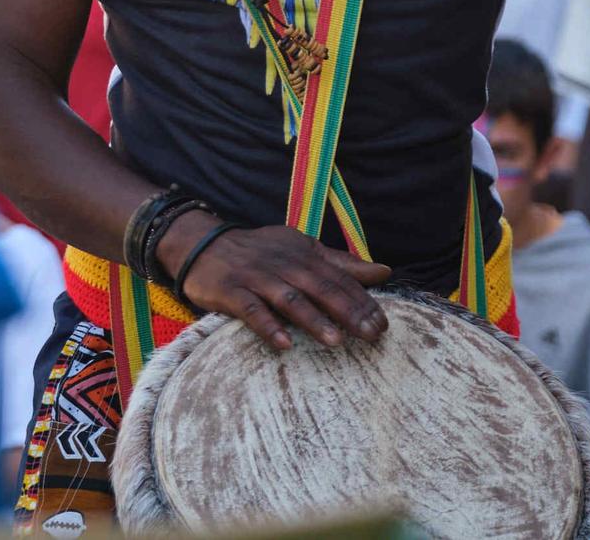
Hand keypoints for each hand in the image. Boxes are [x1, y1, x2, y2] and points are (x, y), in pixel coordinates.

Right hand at [159, 217, 391, 350]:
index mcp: (303, 254)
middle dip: (348, 312)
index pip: (338, 278)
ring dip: (313, 320)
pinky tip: (284, 344)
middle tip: (371, 335)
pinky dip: (268, 326)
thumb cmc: (260, 252)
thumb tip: (385, 271)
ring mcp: (257, 278)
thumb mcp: (302, 250)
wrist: (204, 245)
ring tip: (336, 342)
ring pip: (290, 299)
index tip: (383, 324)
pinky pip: (252, 310)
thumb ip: (341, 263)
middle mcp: (283, 264)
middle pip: (320, 288)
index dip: (362, 300)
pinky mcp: (232, 292)